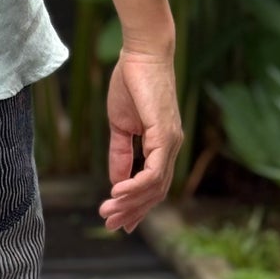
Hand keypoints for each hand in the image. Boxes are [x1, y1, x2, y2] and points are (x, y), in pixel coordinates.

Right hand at [99, 47, 181, 232]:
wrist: (141, 54)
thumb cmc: (132, 84)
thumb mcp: (120, 126)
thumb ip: (120, 154)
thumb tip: (117, 182)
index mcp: (162, 146)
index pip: (153, 185)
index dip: (136, 206)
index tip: (118, 222)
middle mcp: (171, 147)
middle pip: (155, 192)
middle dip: (131, 211)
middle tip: (108, 224)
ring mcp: (171, 142)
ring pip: (155, 186)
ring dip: (130, 203)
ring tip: (108, 211)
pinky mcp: (164, 134)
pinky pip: (153, 170)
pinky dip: (136, 185)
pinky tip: (117, 193)